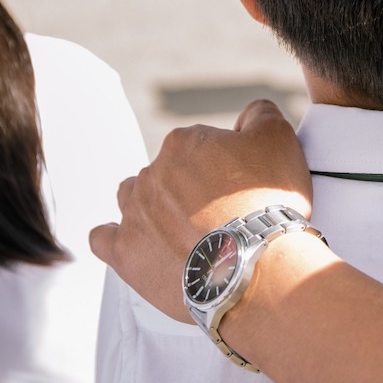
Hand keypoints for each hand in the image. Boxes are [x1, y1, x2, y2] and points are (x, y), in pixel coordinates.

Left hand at [89, 99, 312, 319]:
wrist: (255, 270)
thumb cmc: (267, 208)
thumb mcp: (279, 141)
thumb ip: (260, 115)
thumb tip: (250, 113)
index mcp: (184, 143)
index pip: (198, 146)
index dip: (222, 167)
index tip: (239, 188)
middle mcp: (152, 173)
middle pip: (167, 173)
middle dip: (189, 189)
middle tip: (221, 215)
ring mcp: (135, 214)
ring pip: (132, 198)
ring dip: (152, 208)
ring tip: (182, 230)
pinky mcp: (125, 254)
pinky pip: (102, 239)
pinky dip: (115, 239)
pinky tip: (136, 245)